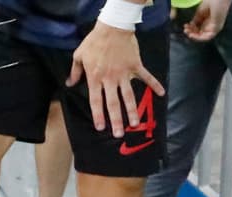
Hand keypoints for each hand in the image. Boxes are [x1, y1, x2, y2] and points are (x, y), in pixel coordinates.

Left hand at [68, 21, 164, 136]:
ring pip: (128, 95)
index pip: (96, 101)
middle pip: (113, 103)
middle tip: (119, 134)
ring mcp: (124, 73)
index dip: (98, 115)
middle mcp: (110, 79)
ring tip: (135, 123)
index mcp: (95, 78)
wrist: (113, 27)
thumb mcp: (78, 56)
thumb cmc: (94, 42)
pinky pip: (146, 77)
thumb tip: (70, 84)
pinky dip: (155, 84)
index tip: (101, 128)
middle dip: (116, 120)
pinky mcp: (135, 65)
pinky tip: (162, 93)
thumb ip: (75, 72)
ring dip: (132, 110)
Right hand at [183, 0, 231, 41]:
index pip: (199, 28)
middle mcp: (212, 25)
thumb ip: (196, 20)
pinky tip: (192, 35)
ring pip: (204, 36)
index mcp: (208, 20)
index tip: (185, 26)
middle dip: (192, 33)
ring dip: (194, 37)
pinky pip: (208, 37)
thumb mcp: (200, 12)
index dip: (191, 29)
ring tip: (188, 33)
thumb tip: (191, 26)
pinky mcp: (217, 28)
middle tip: (185, 30)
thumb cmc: (211, 2)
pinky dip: (199, 38)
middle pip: (200, 33)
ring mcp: (215, 27)